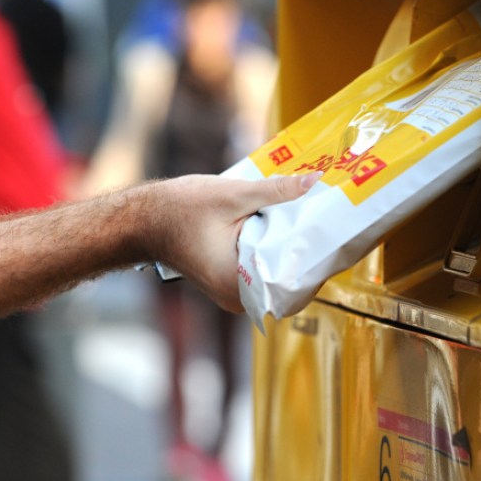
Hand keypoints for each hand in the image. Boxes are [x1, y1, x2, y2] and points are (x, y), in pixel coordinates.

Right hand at [143, 173, 318, 312]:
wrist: (143, 220)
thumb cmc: (178, 210)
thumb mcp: (233, 194)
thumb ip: (277, 191)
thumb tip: (316, 181)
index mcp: (237, 284)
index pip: (295, 283)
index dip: (318, 259)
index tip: (337, 235)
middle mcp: (238, 299)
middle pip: (289, 282)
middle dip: (308, 252)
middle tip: (331, 223)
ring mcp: (234, 294)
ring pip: (277, 277)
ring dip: (292, 251)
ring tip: (314, 223)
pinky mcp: (232, 284)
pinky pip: (263, 272)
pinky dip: (275, 252)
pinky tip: (288, 228)